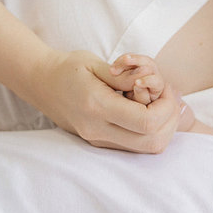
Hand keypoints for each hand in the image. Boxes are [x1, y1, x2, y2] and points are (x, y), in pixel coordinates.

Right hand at [33, 49, 182, 152]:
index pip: (147, 121)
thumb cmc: (68, 68)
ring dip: (164, 129)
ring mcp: (98, 140)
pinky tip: (151, 112)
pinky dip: (151, 132)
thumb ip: (124, 76)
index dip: (166, 107)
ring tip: (162, 105)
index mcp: (97, 107)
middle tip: (169, 99)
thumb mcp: (95, 64)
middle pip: (152, 143)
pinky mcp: (100, 143)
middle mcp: (98, 130)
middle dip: (171, 122)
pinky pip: (135, 146)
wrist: (41, 84)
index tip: (165, 88)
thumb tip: (149, 85)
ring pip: (147, 149)